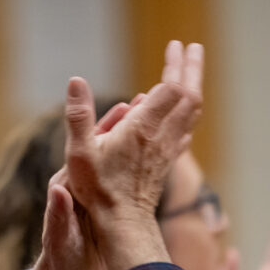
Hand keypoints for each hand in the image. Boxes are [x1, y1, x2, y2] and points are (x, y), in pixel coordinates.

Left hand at [22, 94, 149, 269]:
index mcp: (68, 187)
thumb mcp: (61, 241)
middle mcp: (81, 184)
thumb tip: (59, 190)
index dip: (106, 128)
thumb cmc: (61, 262)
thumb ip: (59, 216)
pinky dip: (144, 161)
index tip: (126, 108)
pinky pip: (129, 177)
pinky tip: (161, 152)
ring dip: (138, 139)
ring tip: (160, 117)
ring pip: (120, 159)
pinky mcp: (109, 205)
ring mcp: (97, 194)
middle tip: (147, 100)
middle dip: (126, 124)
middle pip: (105, 147)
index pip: (87, 150)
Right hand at [61, 40, 203, 269]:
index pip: (170, 88)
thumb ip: (78, 116)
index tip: (177, 45)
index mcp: (143, 128)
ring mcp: (167, 150)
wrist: (123, 224)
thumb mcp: (79, 152)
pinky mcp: (167, 162)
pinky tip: (186, 113)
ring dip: (194, 88)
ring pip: (191, 113)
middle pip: (189, 96)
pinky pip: (185, 132)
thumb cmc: (98, 190)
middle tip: (194, 48)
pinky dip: (189, 114)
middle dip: (193, 69)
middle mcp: (161, 136)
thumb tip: (75, 80)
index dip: (176, 64)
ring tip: (192, 72)